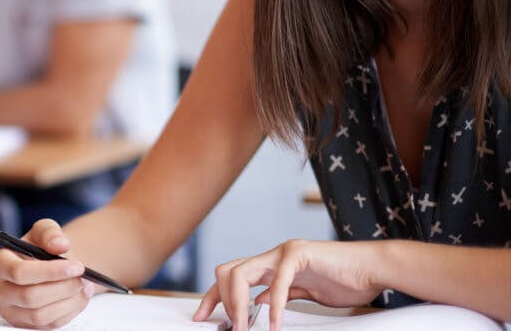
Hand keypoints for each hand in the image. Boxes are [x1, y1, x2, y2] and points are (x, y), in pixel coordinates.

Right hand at [0, 219, 93, 328]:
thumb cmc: (41, 248)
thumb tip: (60, 245)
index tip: (77, 266)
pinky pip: (49, 325)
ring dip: (69, 301)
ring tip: (84, 286)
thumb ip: (50, 233)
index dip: (50, 271)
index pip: (19, 272)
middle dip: (63, 288)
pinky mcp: (24, 325)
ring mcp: (10, 311)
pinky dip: (69, 312)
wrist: (46, 266)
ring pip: (40, 315)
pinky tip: (79, 296)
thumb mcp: (43, 231)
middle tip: (83, 277)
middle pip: (30, 297)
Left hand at [194, 239, 383, 330]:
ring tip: (244, 327)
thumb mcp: (304, 292)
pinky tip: (275, 324)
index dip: (215, 297)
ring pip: (241, 272)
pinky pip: (277, 282)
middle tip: (224, 325)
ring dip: (238, 304)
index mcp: (271, 264)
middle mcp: (272, 255)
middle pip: (227, 271)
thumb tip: (257, 302)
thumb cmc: (344, 281)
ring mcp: (283, 252)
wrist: (372, 269)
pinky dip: (273, 306)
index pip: (231, 278)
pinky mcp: (299, 254)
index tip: (203, 317)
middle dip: (218, 299)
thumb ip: (280, 294)